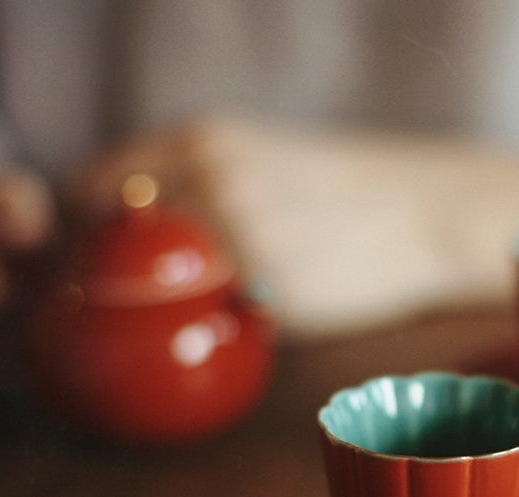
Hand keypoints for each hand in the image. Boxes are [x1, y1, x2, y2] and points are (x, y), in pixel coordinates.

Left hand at [69, 120, 518, 335]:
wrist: (428, 213)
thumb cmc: (348, 194)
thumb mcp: (261, 161)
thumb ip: (199, 186)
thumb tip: (140, 237)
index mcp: (203, 141)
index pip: (96, 186)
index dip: (90, 229)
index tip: (100, 259)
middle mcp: (212, 180)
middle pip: (117, 242)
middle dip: (114, 278)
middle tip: (127, 306)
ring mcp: (241, 236)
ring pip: (159, 290)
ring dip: (155, 312)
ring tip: (179, 325)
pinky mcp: (273, 290)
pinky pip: (214, 324)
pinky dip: (209, 334)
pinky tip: (231, 334)